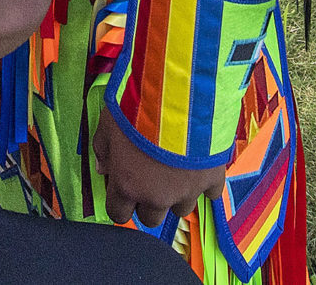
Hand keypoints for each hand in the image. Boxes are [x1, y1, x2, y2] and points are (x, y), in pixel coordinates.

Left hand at [95, 113, 229, 228]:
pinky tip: (199, 165)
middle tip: (150, 178)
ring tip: (176, 169)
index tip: (124, 188)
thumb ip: (103, 149)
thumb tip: (103, 168)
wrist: (181, 96)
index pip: (118, 214)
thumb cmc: (138, 108)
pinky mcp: (212, 179)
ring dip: (176, 195)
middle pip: (151, 218)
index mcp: (127, 185)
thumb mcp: (109, 123)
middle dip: (148, 202)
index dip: (120, 202)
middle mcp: (157, 196)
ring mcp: (187, 191)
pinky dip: (205, 183)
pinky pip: (211, 194)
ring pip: (181, 210)